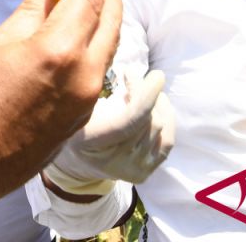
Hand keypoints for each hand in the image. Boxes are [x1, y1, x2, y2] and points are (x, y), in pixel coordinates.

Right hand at [0, 0, 121, 195]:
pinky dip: (93, 47)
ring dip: (102, 21)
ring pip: (109, 47)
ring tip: (81, 6)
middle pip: (112, 20)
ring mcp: (88, 99)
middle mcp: (85, 73)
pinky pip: (98, 71)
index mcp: (60, 49)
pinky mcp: (84, 117)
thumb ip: (30, 10)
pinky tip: (74, 40)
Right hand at [44, 69, 174, 194]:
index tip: (156, 75)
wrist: (78, 162)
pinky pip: (167, 142)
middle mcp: (114, 162)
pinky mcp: (144, 173)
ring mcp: (131, 170)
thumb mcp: (83, 105)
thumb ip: (104, 91)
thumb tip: (134, 73)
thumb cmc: (79, 124)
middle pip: (148, 120)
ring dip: (157, 105)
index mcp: (90, 142)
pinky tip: (159, 106)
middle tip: (137, 80)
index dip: (147, 94)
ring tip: (144, 94)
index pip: (131, 119)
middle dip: (149, 93)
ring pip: (160, 127)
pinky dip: (167, 119)